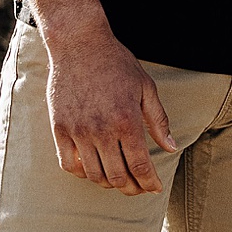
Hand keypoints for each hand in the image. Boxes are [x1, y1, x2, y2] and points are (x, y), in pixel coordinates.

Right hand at [44, 22, 176, 192]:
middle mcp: (101, 130)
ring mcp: (78, 131)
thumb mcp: (145, 87)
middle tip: (138, 188)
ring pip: (94, 175)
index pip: (140, 165)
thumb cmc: (116, 63)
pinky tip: (92, 168)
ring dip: (108, 183)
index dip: (149, 182)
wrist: (79, 43)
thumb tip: (171, 148)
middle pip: (117, 177)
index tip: (155, 188)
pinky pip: (68, 164)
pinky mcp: (60, 129)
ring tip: (118, 179)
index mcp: (126, 120)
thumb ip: (158, 120)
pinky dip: (82, 173)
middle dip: (132, 188)